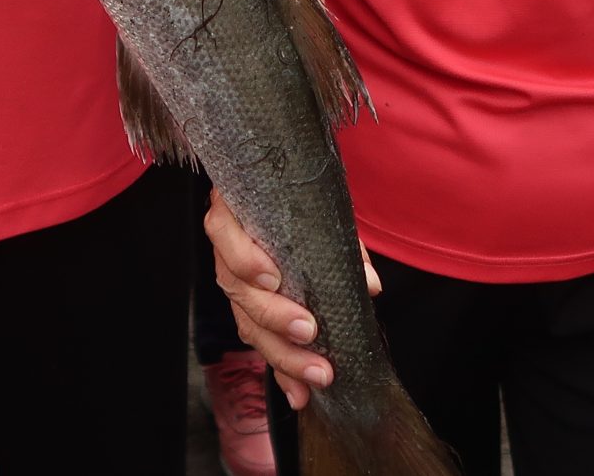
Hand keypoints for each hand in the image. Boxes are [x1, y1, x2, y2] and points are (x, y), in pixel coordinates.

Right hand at [203, 189, 381, 410]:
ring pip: (247, 322)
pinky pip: (260, 341)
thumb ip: (345, 244)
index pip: (224, 233)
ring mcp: (235, 281)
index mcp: (235, 211)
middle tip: (309, 332)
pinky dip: (281, 370)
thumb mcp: (322, 211)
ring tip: (315, 375)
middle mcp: (227, 249)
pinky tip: (299, 392)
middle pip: (237, 289)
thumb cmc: (299, 200)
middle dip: (274, 316)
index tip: (273, 279)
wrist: (287, 200)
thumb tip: (369, 285)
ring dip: (282, 354)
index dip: (244, 259)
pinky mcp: (249, 309)